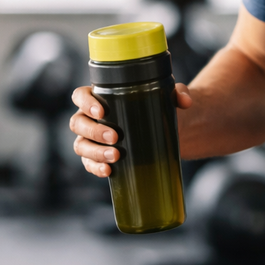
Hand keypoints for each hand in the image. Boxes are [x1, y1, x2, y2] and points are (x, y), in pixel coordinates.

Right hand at [69, 84, 192, 176]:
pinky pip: (89, 163)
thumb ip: (178, 92)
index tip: (101, 111)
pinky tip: (108, 171)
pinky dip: (96, 168)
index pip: (80, 95)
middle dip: (95, 131)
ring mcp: (91, 138)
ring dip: (95, 152)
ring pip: (81, 145)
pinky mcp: (98, 157)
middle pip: (78, 123)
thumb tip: (185, 101)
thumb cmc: (158, 105)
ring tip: (116, 157)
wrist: (164, 129)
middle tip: (116, 137)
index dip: (85, 102)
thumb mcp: (168, 95)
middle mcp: (90, 117)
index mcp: (100, 97)